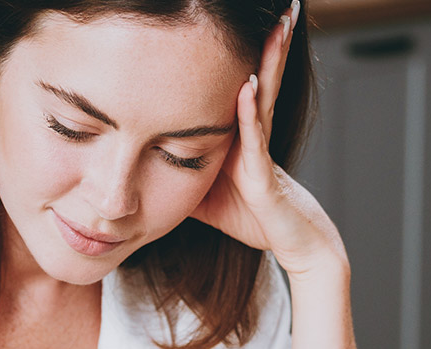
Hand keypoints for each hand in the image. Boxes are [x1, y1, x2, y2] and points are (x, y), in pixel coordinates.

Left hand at [190, 1, 346, 278]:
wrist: (291, 242)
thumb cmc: (251, 216)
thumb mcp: (202, 191)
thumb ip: (177, 173)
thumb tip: (140, 165)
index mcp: (240, 134)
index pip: (239, 84)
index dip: (237, 54)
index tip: (230, 23)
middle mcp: (254, 135)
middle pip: (258, 77)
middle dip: (266, 43)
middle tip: (277, 7)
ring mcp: (261, 151)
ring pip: (262, 98)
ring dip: (267, 61)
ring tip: (275, 27)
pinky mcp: (264, 175)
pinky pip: (256, 137)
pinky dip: (249, 110)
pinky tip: (248, 84)